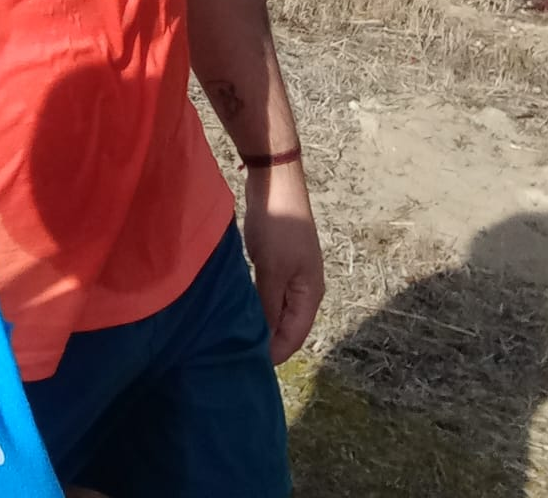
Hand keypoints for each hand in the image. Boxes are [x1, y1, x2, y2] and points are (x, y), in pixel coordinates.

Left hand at [241, 162, 323, 363]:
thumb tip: (264, 341)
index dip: (274, 353)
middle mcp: (305, 288)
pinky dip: (257, 303)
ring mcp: (292, 274)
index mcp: (310, 293)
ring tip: (237, 335)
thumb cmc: (277, 227)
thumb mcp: (272, 271)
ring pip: (277, 310)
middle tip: (239, 353)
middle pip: (288, 326)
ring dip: (262, 322)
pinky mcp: (277, 261)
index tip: (249, 365)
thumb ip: (269, 307)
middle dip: (268, 341)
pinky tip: (240, 307)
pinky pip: (269, 293)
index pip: (295, 337)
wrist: (276, 182)